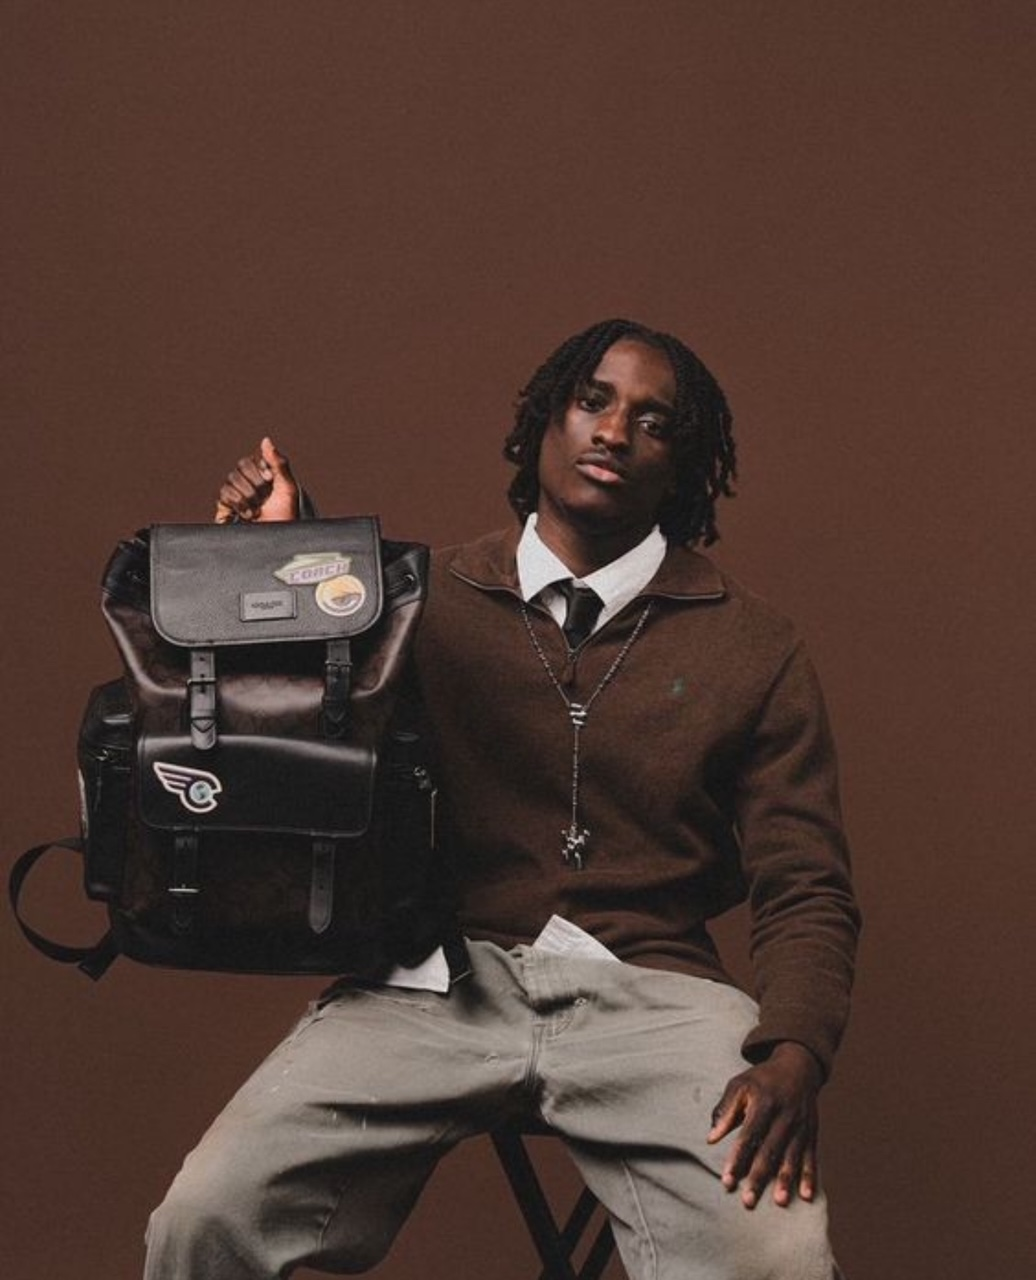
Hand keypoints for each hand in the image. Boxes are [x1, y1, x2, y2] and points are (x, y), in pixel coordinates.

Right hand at [215, 437, 298, 522]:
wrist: (277, 539)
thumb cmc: (286, 516)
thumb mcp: (287, 488)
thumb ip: (279, 463)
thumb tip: (266, 440)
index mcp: (262, 473)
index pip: (253, 458)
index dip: (262, 470)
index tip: (271, 481)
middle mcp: (247, 480)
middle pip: (241, 466)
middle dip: (256, 485)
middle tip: (265, 498)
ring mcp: (236, 493)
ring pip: (231, 479)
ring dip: (248, 496)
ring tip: (258, 510)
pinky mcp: (226, 506)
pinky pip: (224, 494)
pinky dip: (238, 504)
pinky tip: (248, 514)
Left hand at [707, 1041, 822, 1208]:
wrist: (798, 1067)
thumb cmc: (762, 1079)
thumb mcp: (739, 1085)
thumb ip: (725, 1110)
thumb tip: (711, 1138)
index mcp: (764, 1103)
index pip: (749, 1135)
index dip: (738, 1158)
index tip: (727, 1180)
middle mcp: (784, 1116)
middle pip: (770, 1150)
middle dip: (759, 1177)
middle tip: (748, 1201)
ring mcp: (801, 1125)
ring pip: (791, 1157)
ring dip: (785, 1180)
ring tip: (778, 1202)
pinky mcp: (812, 1132)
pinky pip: (811, 1157)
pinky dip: (810, 1176)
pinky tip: (805, 1196)